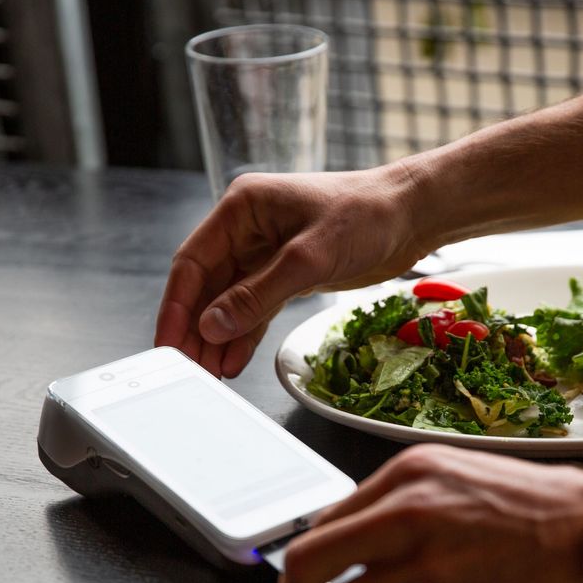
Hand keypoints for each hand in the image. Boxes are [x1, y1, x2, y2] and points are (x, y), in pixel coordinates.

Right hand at [154, 165, 427, 377]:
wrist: (414, 215)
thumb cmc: (368, 215)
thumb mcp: (310, 258)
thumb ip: (258, 294)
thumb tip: (212, 326)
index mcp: (242, 209)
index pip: (193, 262)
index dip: (177, 306)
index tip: (168, 343)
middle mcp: (248, 229)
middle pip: (207, 286)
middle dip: (195, 329)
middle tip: (186, 369)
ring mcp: (267, 252)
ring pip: (230, 301)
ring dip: (218, 337)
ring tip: (208, 374)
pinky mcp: (288, 273)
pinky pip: (256, 308)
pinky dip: (244, 335)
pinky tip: (233, 362)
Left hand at [278, 445, 582, 582]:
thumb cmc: (544, 511)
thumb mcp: (462, 479)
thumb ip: (404, 505)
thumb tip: (353, 540)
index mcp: (408, 473)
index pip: (323, 519)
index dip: (311, 560)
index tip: (314, 580)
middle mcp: (405, 511)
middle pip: (305, 563)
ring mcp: (423, 562)